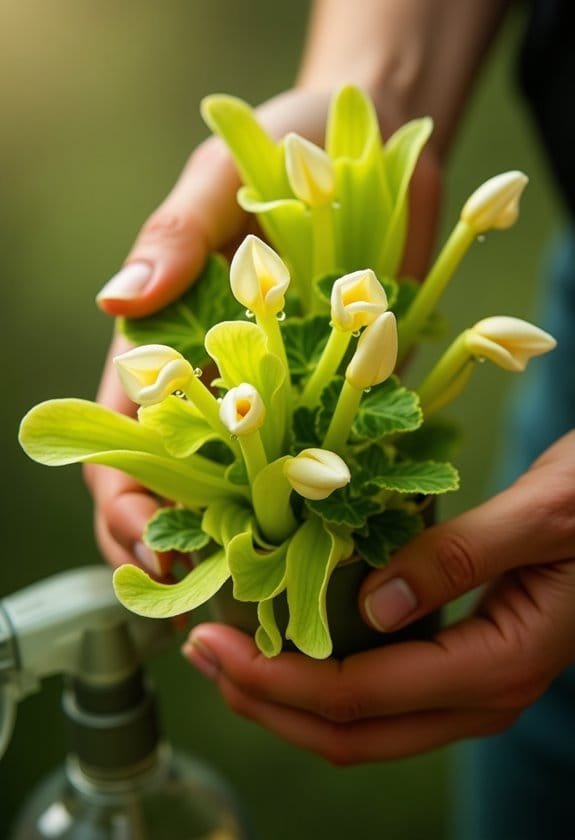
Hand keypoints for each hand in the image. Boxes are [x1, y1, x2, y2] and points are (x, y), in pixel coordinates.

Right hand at [87, 84, 440, 574]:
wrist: (364, 157)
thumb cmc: (274, 159)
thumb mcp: (215, 184)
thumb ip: (172, 238)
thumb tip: (118, 300)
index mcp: (160, 350)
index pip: (122, 445)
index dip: (126, 504)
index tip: (153, 545)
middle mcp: (207, 390)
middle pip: (172, 492)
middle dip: (174, 549)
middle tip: (200, 597)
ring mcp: (268, 406)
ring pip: (236, 500)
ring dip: (238, 553)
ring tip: (257, 597)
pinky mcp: (328, 406)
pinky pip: (312, 473)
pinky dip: (310, 516)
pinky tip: (322, 553)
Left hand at [183, 431, 574, 763]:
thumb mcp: (542, 519)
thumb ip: (462, 557)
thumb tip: (374, 605)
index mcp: (496, 667)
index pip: (360, 698)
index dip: (277, 680)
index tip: (212, 643)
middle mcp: (481, 694)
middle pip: (351, 733)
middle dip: (265, 701)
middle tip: (198, 651)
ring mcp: (471, 684)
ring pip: (363, 721)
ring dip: (287, 694)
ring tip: (228, 650)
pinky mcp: (463, 659)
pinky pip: (380, 690)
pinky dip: (323, 673)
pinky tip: (290, 633)